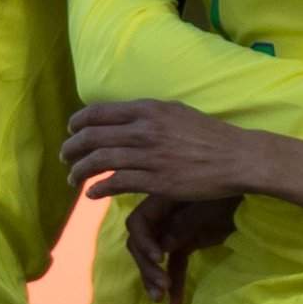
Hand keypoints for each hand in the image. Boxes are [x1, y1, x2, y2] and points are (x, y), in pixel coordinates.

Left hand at [64, 97, 260, 202]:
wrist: (236, 157)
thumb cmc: (209, 135)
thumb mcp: (176, 112)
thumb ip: (148, 115)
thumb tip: (125, 119)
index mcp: (147, 110)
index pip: (98, 112)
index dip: (78, 122)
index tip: (72, 131)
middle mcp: (143, 130)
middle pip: (92, 137)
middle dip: (72, 148)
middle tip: (66, 157)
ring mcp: (148, 157)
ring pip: (99, 161)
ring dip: (80, 171)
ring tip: (73, 178)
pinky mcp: (156, 181)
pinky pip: (116, 184)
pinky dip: (98, 189)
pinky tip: (92, 193)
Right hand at [126, 193, 239, 303]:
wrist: (249, 192)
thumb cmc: (229, 192)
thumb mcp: (208, 205)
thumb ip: (186, 222)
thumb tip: (163, 247)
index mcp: (161, 201)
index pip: (138, 223)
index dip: (143, 241)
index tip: (159, 258)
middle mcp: (162, 217)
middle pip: (141, 244)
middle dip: (147, 266)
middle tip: (162, 285)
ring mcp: (174, 232)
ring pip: (155, 259)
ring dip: (155, 278)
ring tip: (160, 299)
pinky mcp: (187, 244)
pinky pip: (175, 265)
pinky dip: (175, 283)